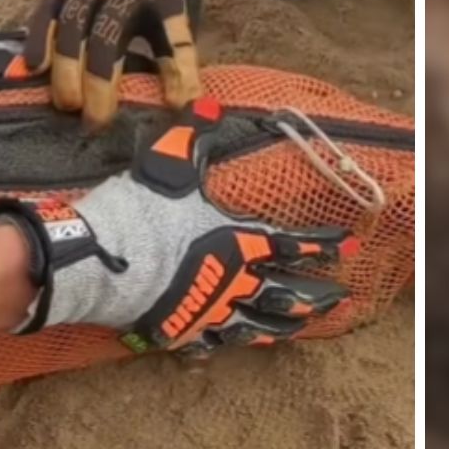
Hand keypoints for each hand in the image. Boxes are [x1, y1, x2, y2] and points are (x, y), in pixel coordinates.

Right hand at [0, 98, 356, 355]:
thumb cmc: (139, 209)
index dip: (321, 245)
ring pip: (258, 323)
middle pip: (285, 292)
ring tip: (307, 328)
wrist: (100, 260)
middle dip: (316, 295)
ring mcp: (209, 309)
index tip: (348, 247)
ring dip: (286, 325)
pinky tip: (240, 343)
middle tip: (340, 300)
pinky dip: (231, 342)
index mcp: (235, 239)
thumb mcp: (169, 161)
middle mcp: (232, 279)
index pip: (289, 243)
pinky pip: (215, 341)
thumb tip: (210, 105)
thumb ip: (193, 135)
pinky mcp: (183, 330)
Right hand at [23, 0, 202, 129]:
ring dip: (67, 70)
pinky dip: (38, 42)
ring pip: (72, 29)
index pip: (174, 34)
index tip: (179, 102)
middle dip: (102, 82)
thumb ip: (183, 28)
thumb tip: (187, 83)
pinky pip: (45, 15)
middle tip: (97, 120)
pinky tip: (35, 70)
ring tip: (67, 104)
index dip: (178, 69)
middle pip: (109, 37)